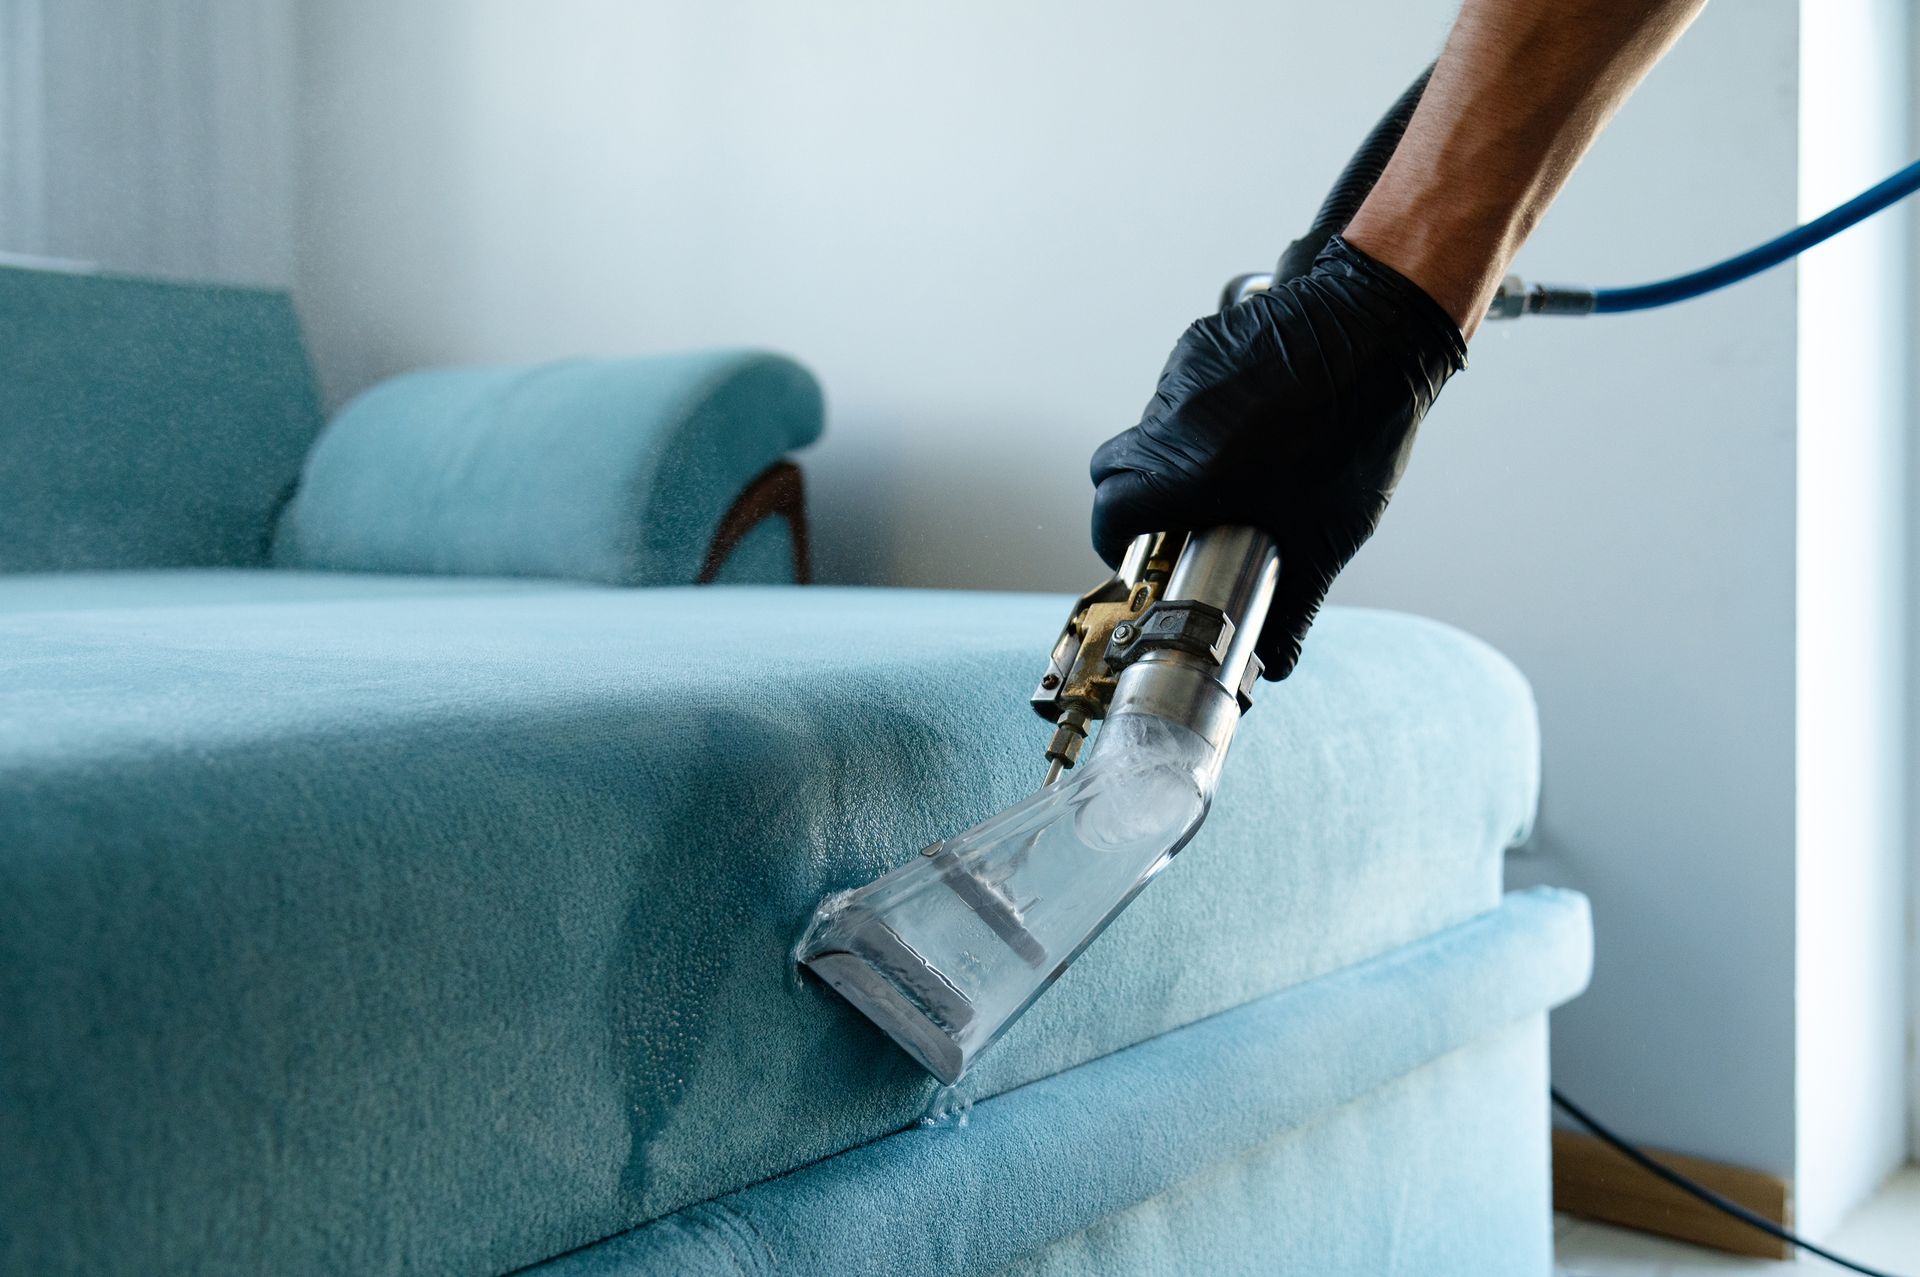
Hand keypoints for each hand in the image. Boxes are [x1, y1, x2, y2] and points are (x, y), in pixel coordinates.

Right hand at [1089, 237, 1465, 679]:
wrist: (1381, 329)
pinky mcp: (1200, 344)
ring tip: (1238, 468)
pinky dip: (1203, 414)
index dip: (1117, 541)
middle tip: (1183, 520)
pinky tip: (1254, 421)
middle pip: (1114, 470)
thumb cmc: (1359, 431)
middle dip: (1138, 501)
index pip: (1110, 511)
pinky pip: (1180, 391)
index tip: (1143, 554)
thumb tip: (1272, 664)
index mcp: (1190, 471)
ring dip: (1176, 457)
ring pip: (1150, 430)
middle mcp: (1174, 422)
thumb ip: (1293, 606)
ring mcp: (1182, 376)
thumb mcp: (1329, 537)